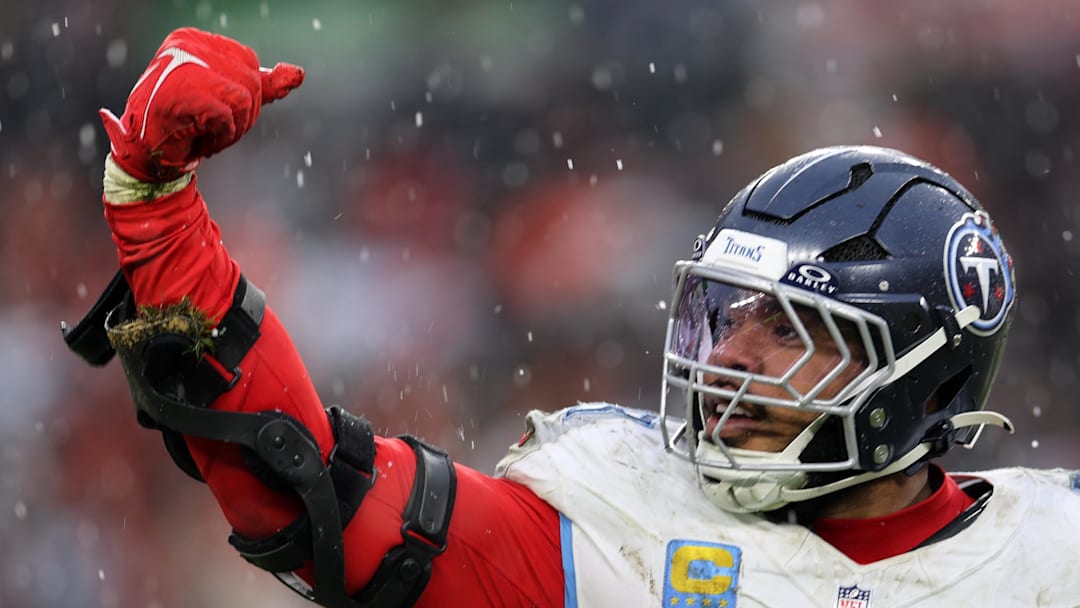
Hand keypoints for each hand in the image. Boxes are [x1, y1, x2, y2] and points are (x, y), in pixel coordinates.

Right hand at [100, 27, 303, 182]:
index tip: (214, 110)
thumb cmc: (185, 124)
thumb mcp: (227, 98)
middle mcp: (185, 46)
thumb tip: (298, 74)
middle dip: (241, 116)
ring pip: (244, 100)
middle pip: (250, 82)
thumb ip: (262, 85)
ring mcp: (180, 68)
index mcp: (192, 39)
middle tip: (210, 127)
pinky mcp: (180, 94)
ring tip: (205, 134)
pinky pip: (227, 117)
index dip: (245, 96)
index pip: (249, 62)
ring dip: (232, 130)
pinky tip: (198, 141)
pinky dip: (219, 137)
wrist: (146, 156)